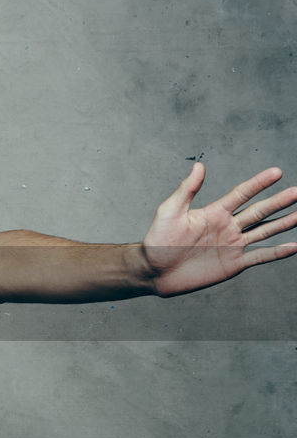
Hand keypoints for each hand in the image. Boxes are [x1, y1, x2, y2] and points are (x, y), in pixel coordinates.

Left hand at [140, 163, 296, 296]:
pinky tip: (294, 245)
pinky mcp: (233, 264)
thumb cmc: (157, 240)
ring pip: (264, 231)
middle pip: (259, 211)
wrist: (153, 271)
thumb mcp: (170, 212)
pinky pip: (259, 256)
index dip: (258, 183)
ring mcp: (232, 245)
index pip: (241, 194)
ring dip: (284, 223)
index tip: (277, 172)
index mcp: (214, 212)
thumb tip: (199, 166)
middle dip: (279, 201)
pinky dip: (277, 252)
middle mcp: (227, 226)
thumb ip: (186, 190)